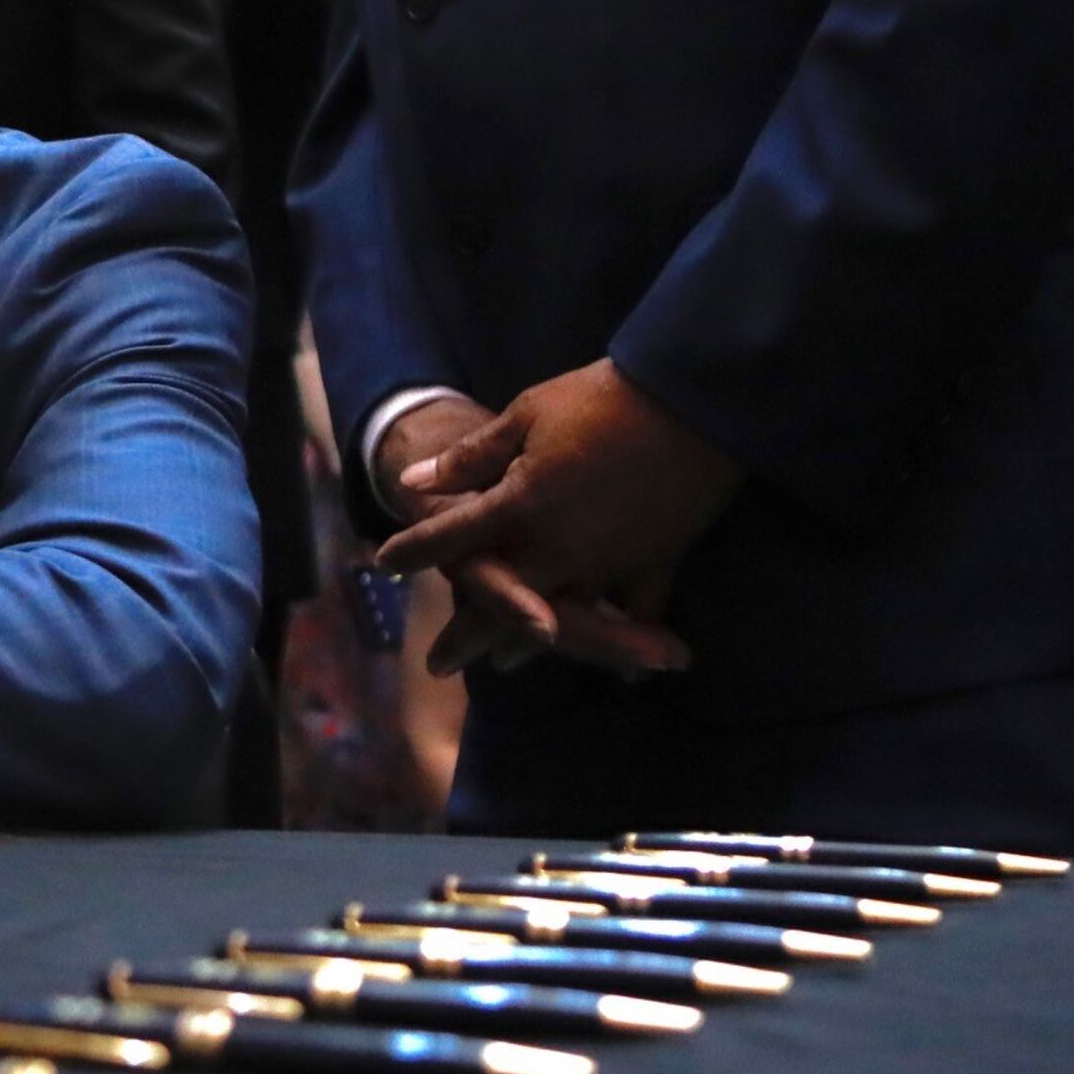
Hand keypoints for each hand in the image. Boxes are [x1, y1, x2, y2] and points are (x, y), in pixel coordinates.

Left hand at [374, 361, 735, 673]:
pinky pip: (637, 613)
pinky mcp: (654, 561)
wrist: (690, 399)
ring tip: (504, 666)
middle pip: (498, 603)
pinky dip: (627, 640)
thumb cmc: (601, 398)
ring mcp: (606, 561)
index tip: (383, 564)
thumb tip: (415, 484)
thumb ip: (471, 459)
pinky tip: (626, 675)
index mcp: (519, 504)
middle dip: (465, 636)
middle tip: (439, 665)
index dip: (414, 550)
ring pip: (559, 620)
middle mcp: (556, 546)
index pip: (450, 536)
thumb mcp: (527, 415)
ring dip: (528, 646)